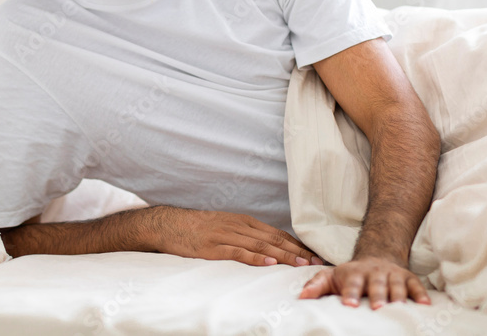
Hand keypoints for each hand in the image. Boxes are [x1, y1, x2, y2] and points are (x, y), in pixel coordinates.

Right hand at [151, 206, 323, 267]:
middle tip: (315, 261)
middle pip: (273, 239)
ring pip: (260, 246)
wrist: (171, 224)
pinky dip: (255, 258)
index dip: (296, 244)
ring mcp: (226, 236)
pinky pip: (237, 252)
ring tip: (299, 264)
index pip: (277, 233)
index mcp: (244, 221)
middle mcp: (239, 226)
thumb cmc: (200, 227)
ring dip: (282, 256)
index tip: (314, 254)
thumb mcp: (227, 225)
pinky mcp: (214, 247)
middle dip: (296, 251)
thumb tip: (270, 246)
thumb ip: (247, 234)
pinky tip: (268, 264)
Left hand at [298, 256, 430, 307]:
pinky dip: (421, 294)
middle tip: (377, 307)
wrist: (376, 258)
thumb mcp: (331, 276)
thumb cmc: (350, 275)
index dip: (350, 293)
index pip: (351, 283)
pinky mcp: (407, 278)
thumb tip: (301, 298)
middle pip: (376, 284)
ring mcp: (392, 275)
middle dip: (377, 295)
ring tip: (399, 307)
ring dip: (398, 295)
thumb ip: (316, 286)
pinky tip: (425, 305)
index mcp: (354, 274)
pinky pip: (416, 285)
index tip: (348, 304)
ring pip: (396, 284)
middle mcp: (374, 273)